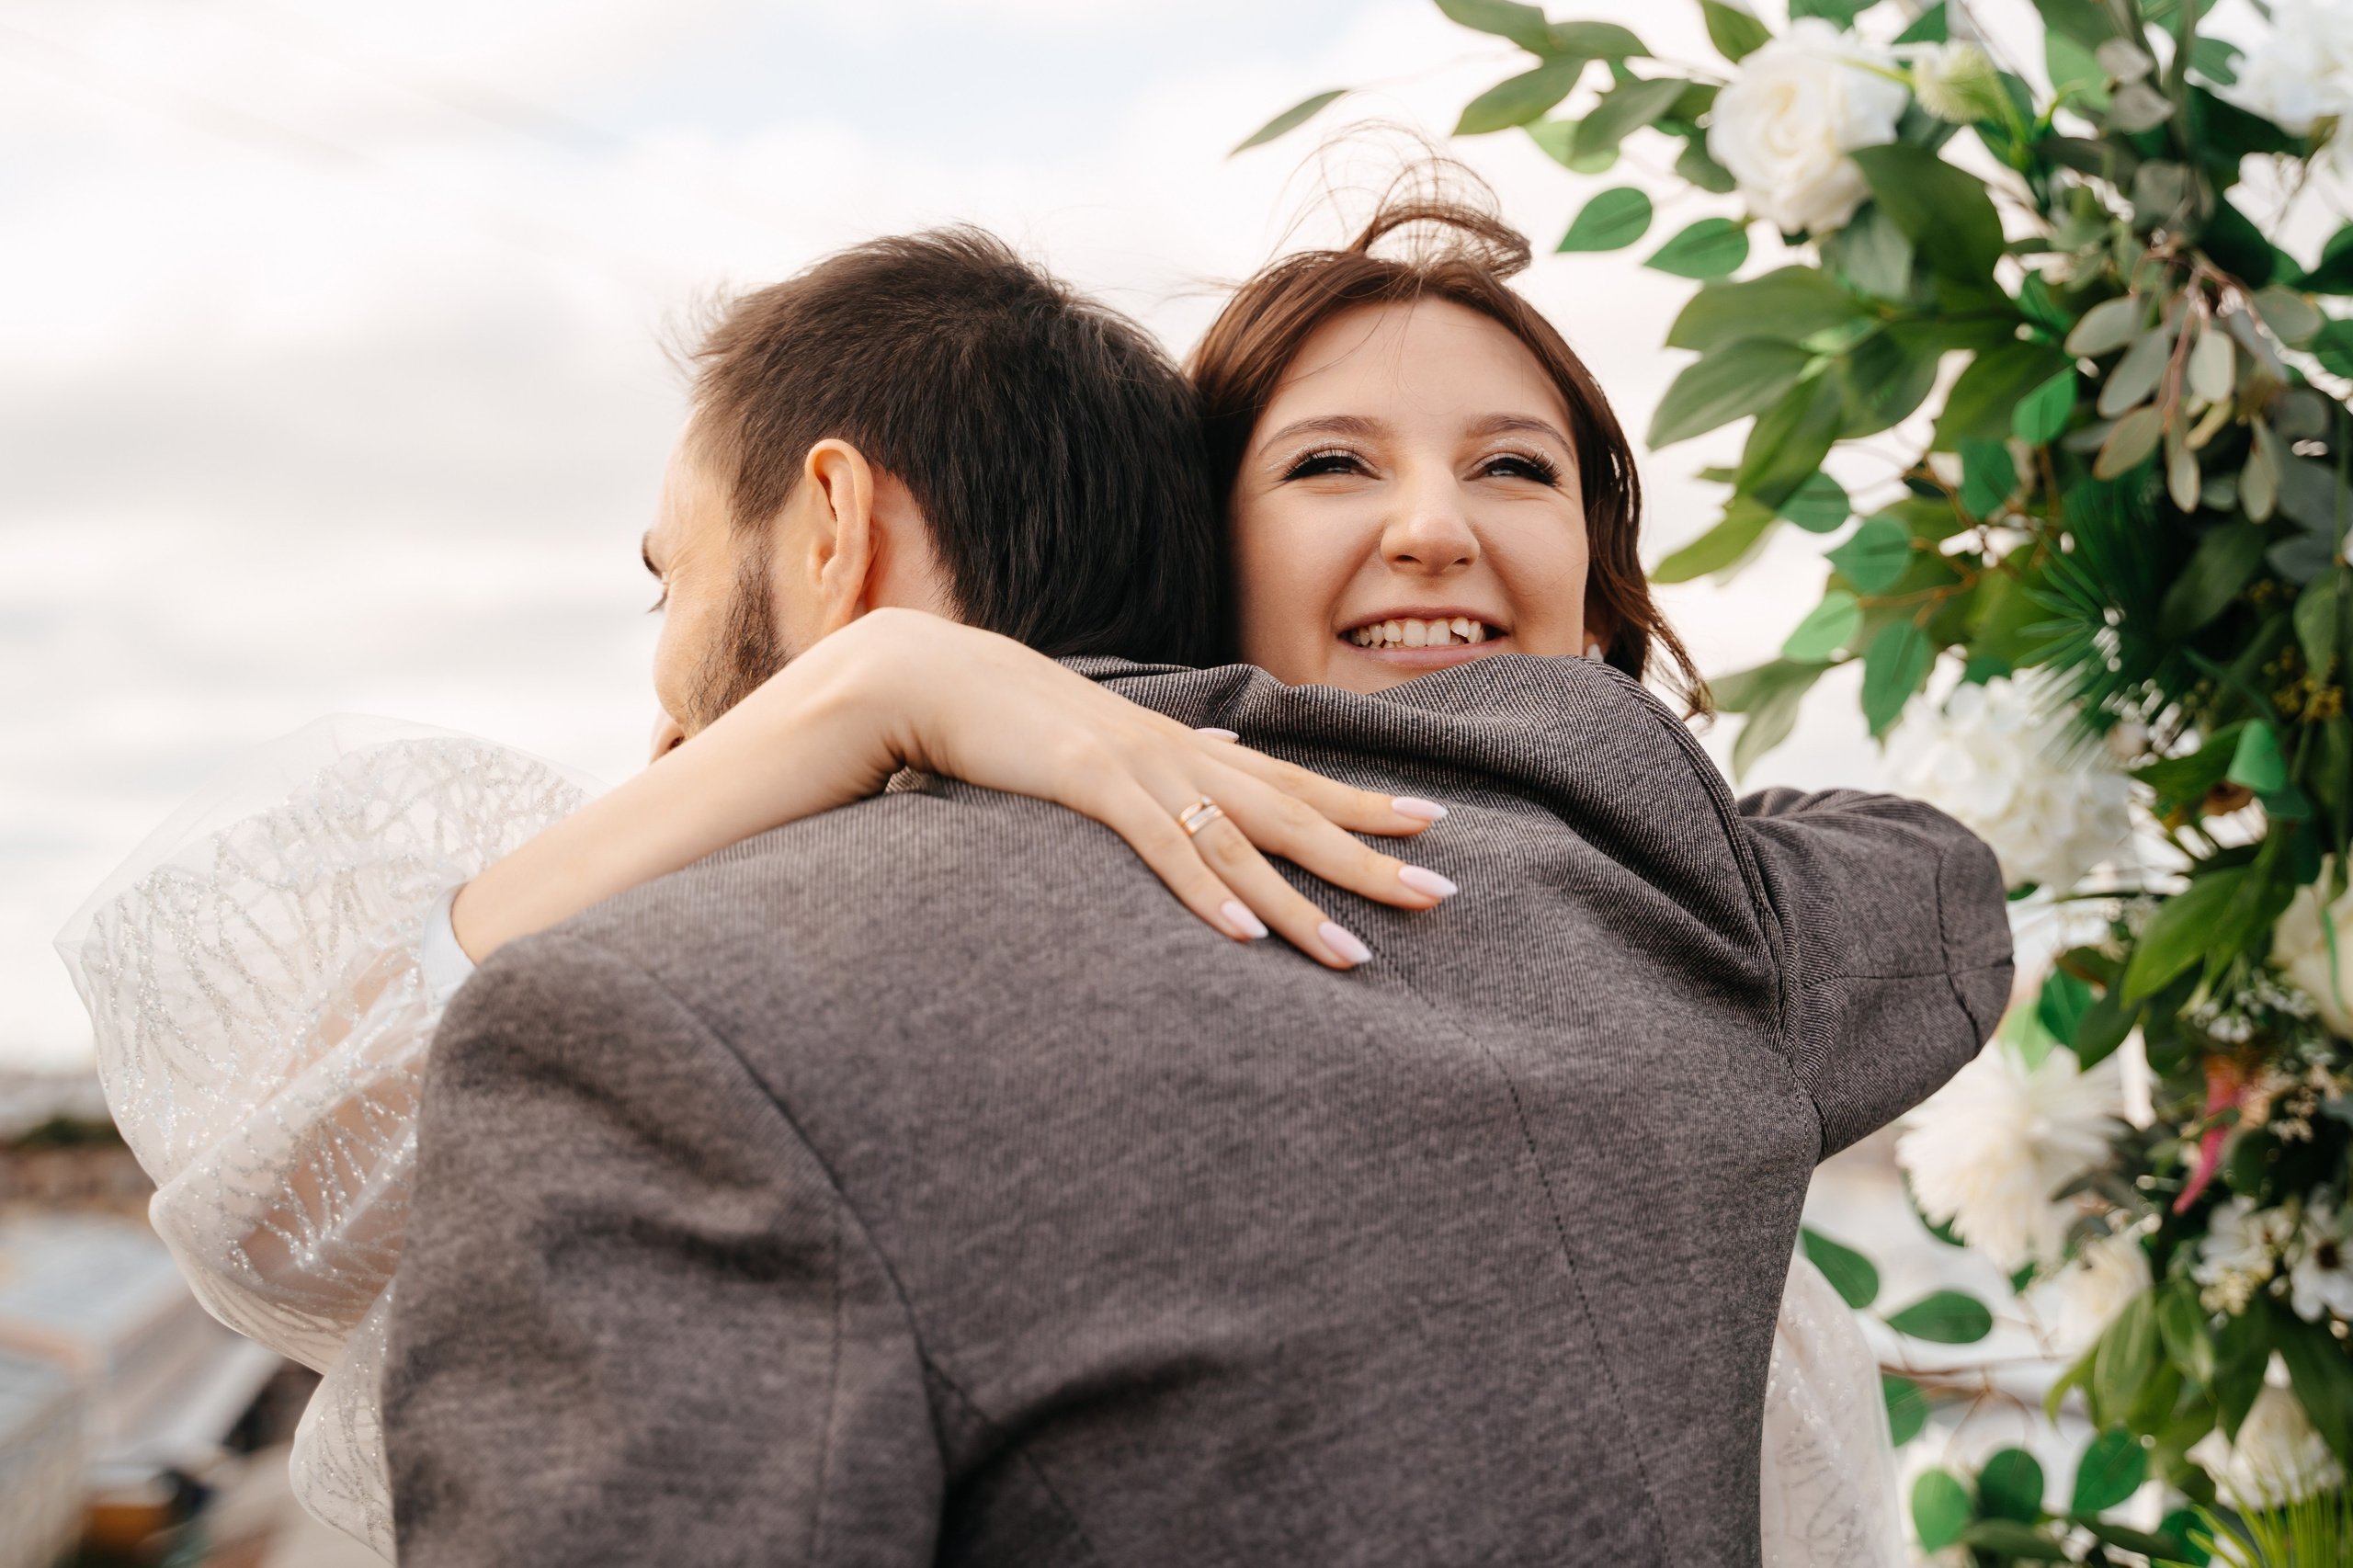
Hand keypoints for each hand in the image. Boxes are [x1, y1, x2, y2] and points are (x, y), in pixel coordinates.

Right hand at [799, 609, 1453, 968]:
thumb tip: (1211, 765)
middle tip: (1440, 893)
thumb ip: (1161, 765)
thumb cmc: (1018, 723)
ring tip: (1357, 954)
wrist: (934, 678)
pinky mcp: (1092, 784)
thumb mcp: (1103, 747)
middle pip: (1294, 814)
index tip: (1433, 822)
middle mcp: (1180, 754)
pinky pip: (1162, 850)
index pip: (1294, 779)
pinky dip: (1207, 894)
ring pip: (1241, 844)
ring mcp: (1140, 767)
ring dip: (1301, 904)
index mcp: (1185, 747)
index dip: (1364, 801)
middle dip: (1369, 856)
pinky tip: (1247, 936)